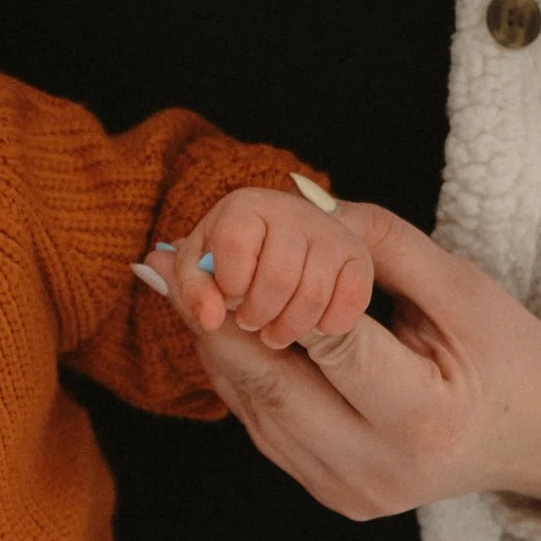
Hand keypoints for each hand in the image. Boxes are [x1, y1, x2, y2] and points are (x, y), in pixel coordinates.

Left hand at [155, 178, 375, 353]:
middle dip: (258, 313)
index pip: (234, 243)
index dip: (229, 282)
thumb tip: (182, 291)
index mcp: (243, 207)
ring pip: (314, 293)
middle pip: (277, 276)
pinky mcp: (358, 259)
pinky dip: (329, 323)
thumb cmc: (231, 266)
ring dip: (290, 327)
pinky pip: (351, 299)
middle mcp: (292, 210)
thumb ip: (188, 285)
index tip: (227, 297)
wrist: (282, 258)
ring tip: (274, 333)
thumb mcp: (200, 272)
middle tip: (250, 322)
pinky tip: (312, 329)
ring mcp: (331, 233)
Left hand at [170, 202, 540, 522]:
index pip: (333, 346)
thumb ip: (385, 244)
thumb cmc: (505, 351)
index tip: (232, 249)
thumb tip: (307, 203)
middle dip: (220, 320)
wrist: (535, 434)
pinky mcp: (332, 495)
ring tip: (193, 291)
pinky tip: (228, 332)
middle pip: (274, 387)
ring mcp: (350, 491)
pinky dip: (244, 378)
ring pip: (258, 412)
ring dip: (222, 348)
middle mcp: (380, 468)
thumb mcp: (463, 287)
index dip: (278, 293)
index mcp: (425, 419)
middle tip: (179, 265)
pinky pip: (268, 431)